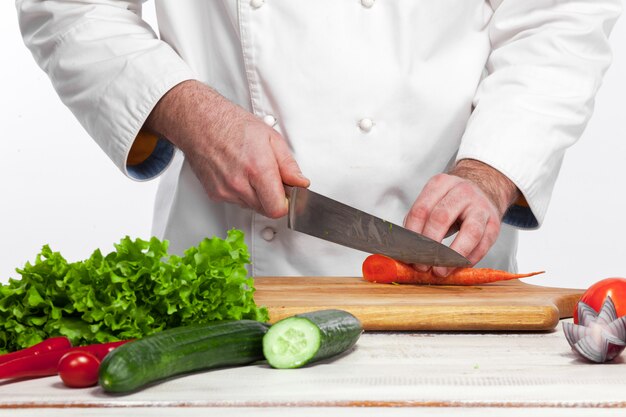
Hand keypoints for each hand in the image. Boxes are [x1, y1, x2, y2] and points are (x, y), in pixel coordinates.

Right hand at [144, 80, 309, 217]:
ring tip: (251, 170)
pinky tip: (238, 172)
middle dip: (272, 197)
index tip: (287, 193)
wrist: (200, 122)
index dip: (286, 203)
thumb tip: (300, 182)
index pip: (277, 209)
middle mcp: (239, 184)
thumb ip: (288, 165)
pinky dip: (241, 192)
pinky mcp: (215, 194)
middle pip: (266, 210)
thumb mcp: (270, 137)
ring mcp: (225, 191)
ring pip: (251, 206)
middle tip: (270, 177)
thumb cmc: (232, 124)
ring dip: (256, 194)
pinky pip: (236, 201)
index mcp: (257, 169)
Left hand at [404, 159, 519, 276]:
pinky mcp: (495, 224)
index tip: (408, 252)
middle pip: (442, 218)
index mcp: (441, 184)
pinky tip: (456, 267)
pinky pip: (483, 245)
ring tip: (440, 271)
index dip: (413, 234)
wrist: (483, 189)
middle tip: (421, 265)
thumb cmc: (452, 201)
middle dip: (429, 246)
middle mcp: (462, 192)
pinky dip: (469, 260)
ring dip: (453, 255)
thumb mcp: (434, 200)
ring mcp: (481, 207)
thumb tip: (406, 249)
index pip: (421, 209)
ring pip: (470, 232)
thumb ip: (419, 220)